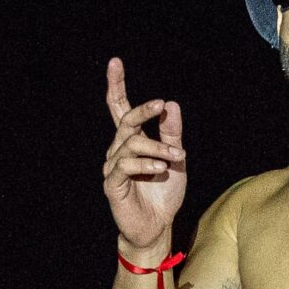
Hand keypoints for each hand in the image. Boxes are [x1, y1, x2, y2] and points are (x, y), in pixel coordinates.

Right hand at [102, 57, 185, 250]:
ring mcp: (113, 166)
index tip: (115, 62)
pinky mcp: (112, 184)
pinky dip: (145, 164)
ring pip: (131, 143)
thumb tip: (171, 105)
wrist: (157, 226)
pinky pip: (125, 165)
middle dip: (143, 111)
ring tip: (176, 159)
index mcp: (131, 140)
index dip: (116, 86)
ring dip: (157, 148)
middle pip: (125, 120)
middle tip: (161, 106)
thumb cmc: (163, 193)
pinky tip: (160, 169)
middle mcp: (118, 149)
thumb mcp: (175, 159)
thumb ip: (172, 134)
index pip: (119, 108)